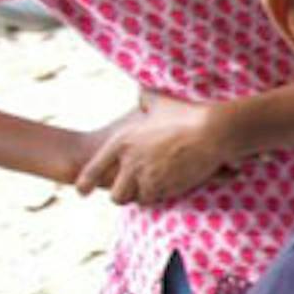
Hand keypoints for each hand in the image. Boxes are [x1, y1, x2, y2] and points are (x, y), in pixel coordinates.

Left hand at [72, 96, 232, 204]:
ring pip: (137, 200)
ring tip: (152, 189)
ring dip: (143, 196)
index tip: (81, 192)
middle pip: (115, 195)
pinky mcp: (168, 187)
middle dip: (122, 194)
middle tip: (130, 190)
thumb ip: (146, 100)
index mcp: (122, 143)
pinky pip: (158, 199)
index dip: (84, 184)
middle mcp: (131, 163)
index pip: (92, 170)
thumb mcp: (160, 102)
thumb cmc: (187, 114)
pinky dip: (161, 196)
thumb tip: (142, 94)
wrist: (211, 131)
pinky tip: (169, 188)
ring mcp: (149, 177)